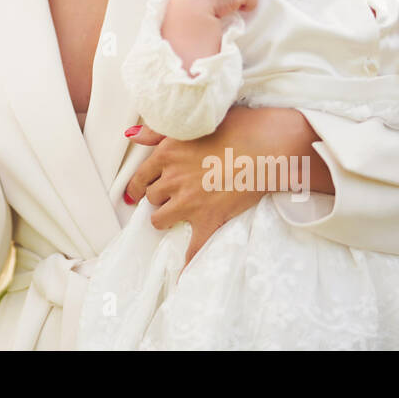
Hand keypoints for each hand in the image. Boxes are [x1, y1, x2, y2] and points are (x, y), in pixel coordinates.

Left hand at [124, 106, 318, 263]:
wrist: (267, 146)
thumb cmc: (235, 128)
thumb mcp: (191, 124)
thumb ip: (157, 132)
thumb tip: (131, 135)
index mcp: (167, 154)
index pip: (141, 176)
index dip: (137, 186)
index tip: (135, 192)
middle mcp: (173, 179)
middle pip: (152, 197)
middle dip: (159, 197)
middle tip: (171, 195)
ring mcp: (189, 202)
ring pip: (160, 219)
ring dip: (166, 218)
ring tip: (176, 216)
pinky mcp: (209, 218)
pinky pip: (193, 247)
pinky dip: (187, 261)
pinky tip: (182, 273)